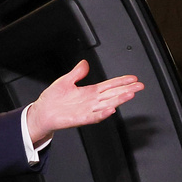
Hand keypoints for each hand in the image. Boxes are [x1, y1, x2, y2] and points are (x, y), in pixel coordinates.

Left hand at [25, 60, 143, 145]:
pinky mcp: (80, 119)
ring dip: (119, 100)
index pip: (109, 85)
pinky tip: (111, 110)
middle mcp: (91, 101)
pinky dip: (103, 114)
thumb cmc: (52, 99)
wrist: (42, 113)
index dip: (121, 81)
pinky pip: (94, 117)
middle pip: (113, 94)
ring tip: (130, 95)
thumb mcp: (65, 80)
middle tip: (139, 86)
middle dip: (126, 90)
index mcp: (89, 92)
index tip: (133, 79)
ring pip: (107, 105)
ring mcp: (87, 110)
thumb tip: (85, 63)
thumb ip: (77, 72)